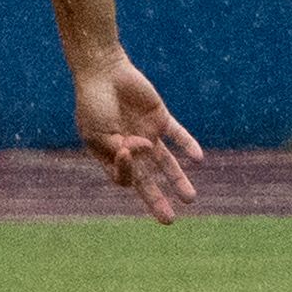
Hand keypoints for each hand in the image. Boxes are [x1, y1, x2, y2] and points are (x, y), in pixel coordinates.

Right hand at [71, 48, 201, 223]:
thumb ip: (119, 149)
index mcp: (111, 155)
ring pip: (166, 163)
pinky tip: (198, 158)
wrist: (103, 71)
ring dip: (178, 180)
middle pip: (146, 180)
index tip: (125, 148)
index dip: (127, 170)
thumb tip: (145, 152)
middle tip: (168, 220)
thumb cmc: (94, 102)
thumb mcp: (98, 132)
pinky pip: (177, 134)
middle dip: (156, 200)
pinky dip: (188, 145)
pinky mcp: (160, 117)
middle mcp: (131, 148)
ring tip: (190, 199)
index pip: (124, 177)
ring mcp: (146, 134)